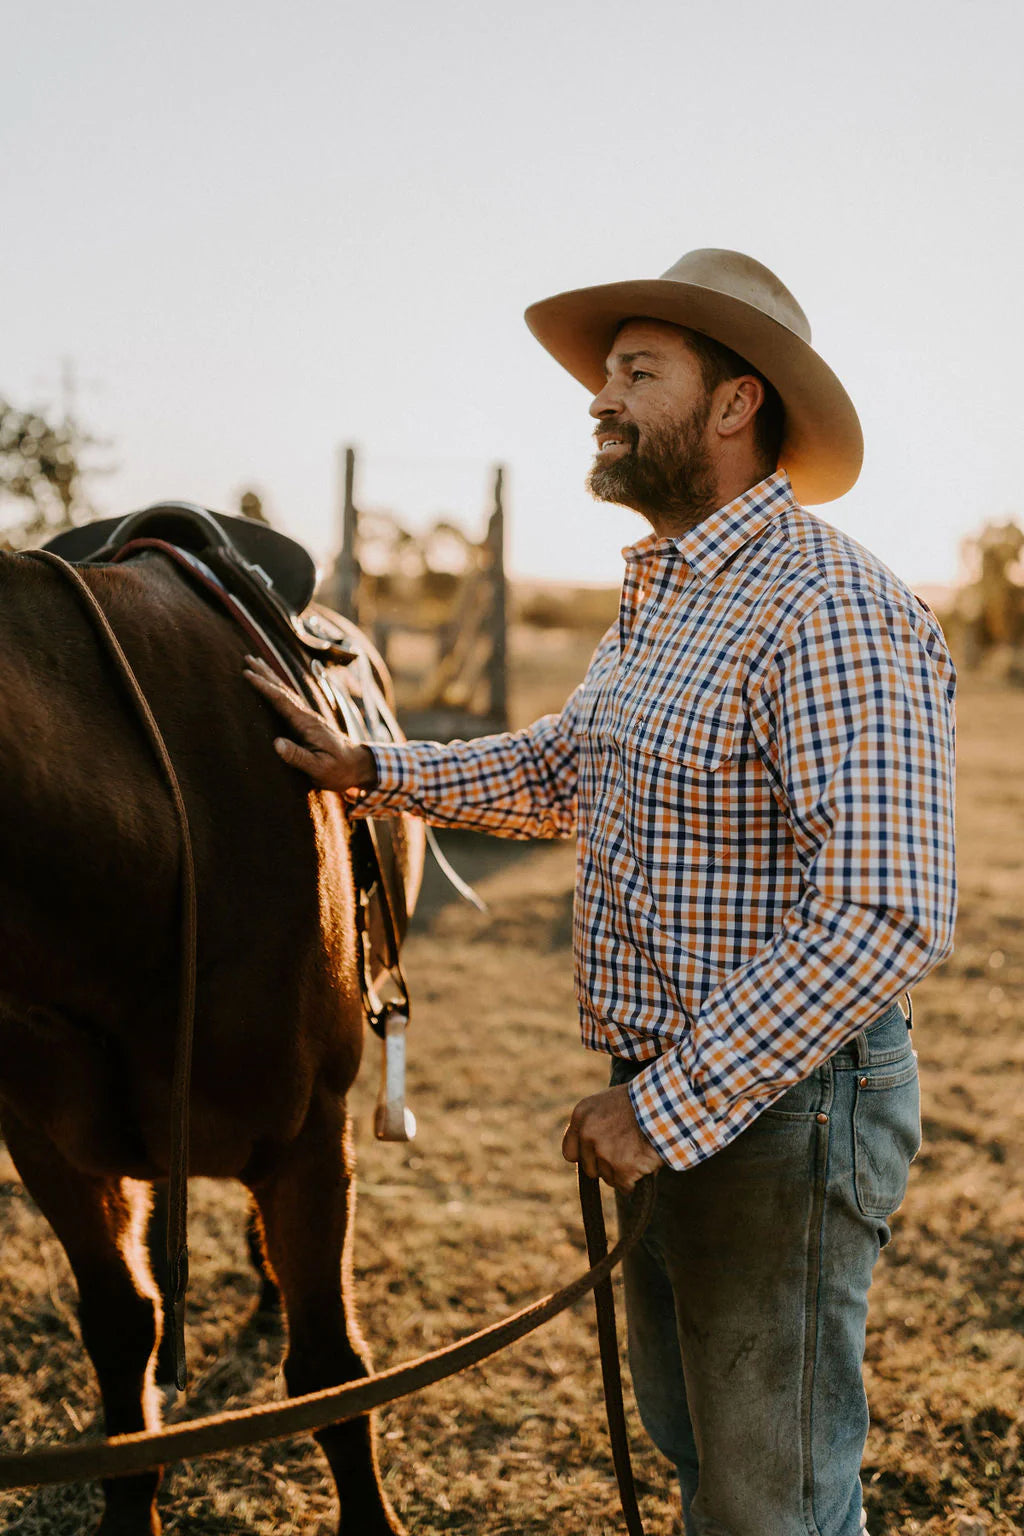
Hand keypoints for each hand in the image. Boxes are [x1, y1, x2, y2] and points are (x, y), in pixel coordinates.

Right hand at [243, 655, 378, 794]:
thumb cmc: (339, 770)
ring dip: (271, 678)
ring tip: (257, 664)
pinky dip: (278, 690)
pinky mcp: (308, 723)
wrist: (358, 766)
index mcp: (307, 724)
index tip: (248, 674)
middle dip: (265, 674)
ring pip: (286, 693)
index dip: (264, 687)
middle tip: (248, 658)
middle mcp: (307, 716)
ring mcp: (309, 718)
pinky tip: (273, 687)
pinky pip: (289, 702)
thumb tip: (276, 743)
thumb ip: (298, 756)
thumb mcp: (319, 769)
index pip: (282, 701)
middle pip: (283, 690)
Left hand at [562, 1084, 663, 1191]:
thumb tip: (588, 1149)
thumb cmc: (641, 1101)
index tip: (596, 1157)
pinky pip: (624, 1186)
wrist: (666, 1103)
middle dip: (606, 1165)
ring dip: (623, 1171)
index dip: (585, 1156)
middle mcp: (588, 1135)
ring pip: (608, 1178)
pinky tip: (644, 1164)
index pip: (570, 1153)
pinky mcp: (622, 1169)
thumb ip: (593, 1124)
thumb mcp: (608, 1103)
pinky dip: (635, 1181)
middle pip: (590, 1169)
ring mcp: (604, 1153)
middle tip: (626, 1151)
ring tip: (639, 1152)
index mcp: (582, 1116)